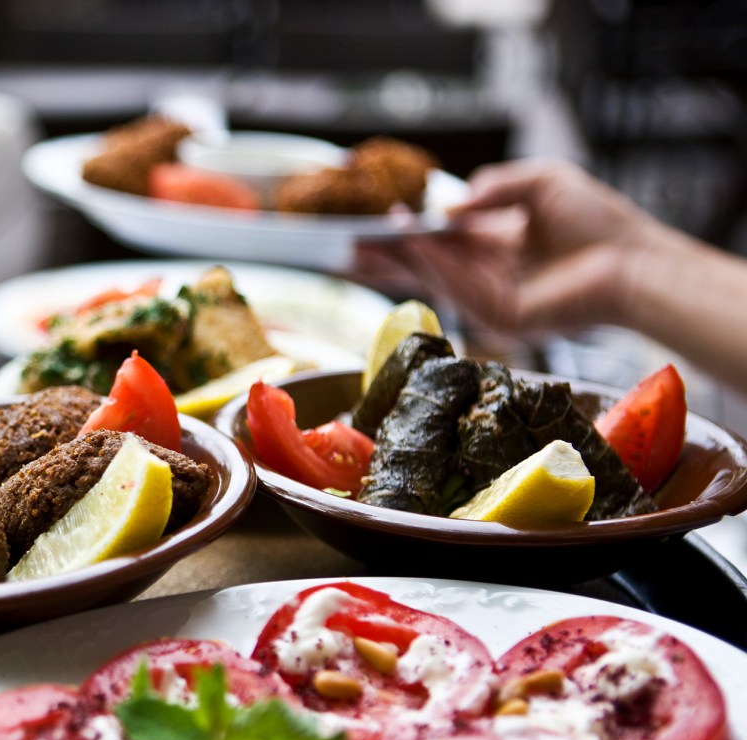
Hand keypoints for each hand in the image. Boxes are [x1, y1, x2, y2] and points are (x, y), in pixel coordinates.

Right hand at [353, 158, 665, 335]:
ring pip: (432, 278)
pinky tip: (411, 241)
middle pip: (423, 268)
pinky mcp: (499, 318)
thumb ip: (494, 186)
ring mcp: (489, 300)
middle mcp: (486, 276)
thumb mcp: (540, 183)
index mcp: (494, 245)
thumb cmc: (597, 222)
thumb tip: (450, 204)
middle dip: (384, 258)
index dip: (403, 235)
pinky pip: (456, 287)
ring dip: (397, 258)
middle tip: (343, 249)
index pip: (438, 243)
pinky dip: (431, 264)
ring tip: (364, 242)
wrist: (634, 262)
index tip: (369, 226)